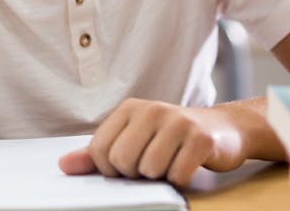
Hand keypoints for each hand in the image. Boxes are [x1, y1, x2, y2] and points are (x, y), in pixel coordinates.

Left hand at [58, 99, 247, 187]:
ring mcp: (178, 122)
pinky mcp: (201, 138)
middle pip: (122, 161)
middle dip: (136, 174)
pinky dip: (181, 179)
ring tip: (173, 161)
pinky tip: (189, 164)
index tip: (129, 165)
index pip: (99, 150)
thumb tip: (63, 166)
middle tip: (154, 164)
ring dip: (161, 177)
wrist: (225, 129)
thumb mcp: (134, 140)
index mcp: (130, 109)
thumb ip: (97, 154)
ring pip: (149, 170)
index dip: (111, 170)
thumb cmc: (173, 138)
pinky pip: (177, 175)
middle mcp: (152, 110)